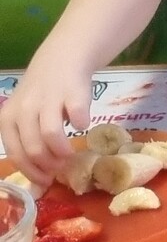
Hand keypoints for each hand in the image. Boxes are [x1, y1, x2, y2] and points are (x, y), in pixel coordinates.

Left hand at [0, 60, 87, 187]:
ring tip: (70, 154)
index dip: (31, 172)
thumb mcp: (25, 116)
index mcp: (8, 118)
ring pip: (50, 135)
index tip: (45, 181)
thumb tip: (38, 183)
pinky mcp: (72, 93)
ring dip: (62, 152)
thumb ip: (28, 142)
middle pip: (33, 148)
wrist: (62, 59)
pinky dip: (81, 126)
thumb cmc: (42, 95)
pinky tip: (83, 126)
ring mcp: (48, 101)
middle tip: (60, 168)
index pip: (15, 153)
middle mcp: (24, 109)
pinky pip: (77, 117)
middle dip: (48, 165)